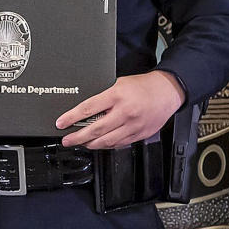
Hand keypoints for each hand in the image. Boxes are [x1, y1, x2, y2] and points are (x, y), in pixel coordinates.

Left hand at [57, 71, 184, 148]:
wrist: (167, 91)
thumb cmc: (143, 86)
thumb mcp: (119, 83)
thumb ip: (103, 96)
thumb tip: (84, 110)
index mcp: (117, 95)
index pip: (88, 108)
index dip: (71, 117)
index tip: (61, 123)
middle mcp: (124, 112)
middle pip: (95, 129)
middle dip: (77, 137)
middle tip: (67, 140)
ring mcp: (133, 125)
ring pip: (107, 141)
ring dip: (91, 144)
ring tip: (81, 143)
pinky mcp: (139, 134)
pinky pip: (119, 144)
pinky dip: (107, 145)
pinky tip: (99, 144)